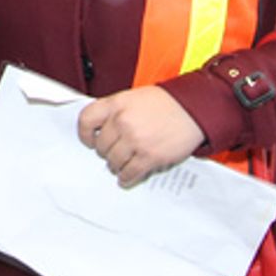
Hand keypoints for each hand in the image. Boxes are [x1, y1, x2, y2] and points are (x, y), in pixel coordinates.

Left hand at [78, 86, 206, 187]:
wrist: (191, 109)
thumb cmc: (165, 103)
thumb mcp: (133, 97)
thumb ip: (116, 110)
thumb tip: (102, 128)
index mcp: (116, 104)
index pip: (86, 119)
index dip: (84, 133)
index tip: (88, 140)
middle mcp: (122, 121)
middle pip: (101, 145)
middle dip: (105, 151)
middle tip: (110, 153)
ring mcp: (135, 140)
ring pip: (113, 161)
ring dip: (115, 166)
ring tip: (119, 165)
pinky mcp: (149, 157)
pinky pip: (130, 173)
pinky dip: (126, 178)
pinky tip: (126, 177)